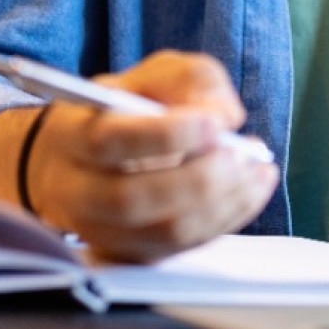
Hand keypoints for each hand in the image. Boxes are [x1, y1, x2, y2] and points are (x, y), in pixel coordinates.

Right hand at [24, 51, 278, 261]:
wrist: (86, 159)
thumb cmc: (126, 108)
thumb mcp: (153, 75)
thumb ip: (190, 80)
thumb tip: (224, 116)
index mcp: (71, 133)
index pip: (109, 142)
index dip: (165, 135)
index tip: (214, 124)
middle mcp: (76, 190)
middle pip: (131, 200)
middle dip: (197, 179)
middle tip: (239, 154)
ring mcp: (102, 231)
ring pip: (163, 232)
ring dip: (222, 202)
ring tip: (256, 168)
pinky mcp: (133, 254)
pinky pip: (182, 249)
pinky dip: (226, 219)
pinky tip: (251, 188)